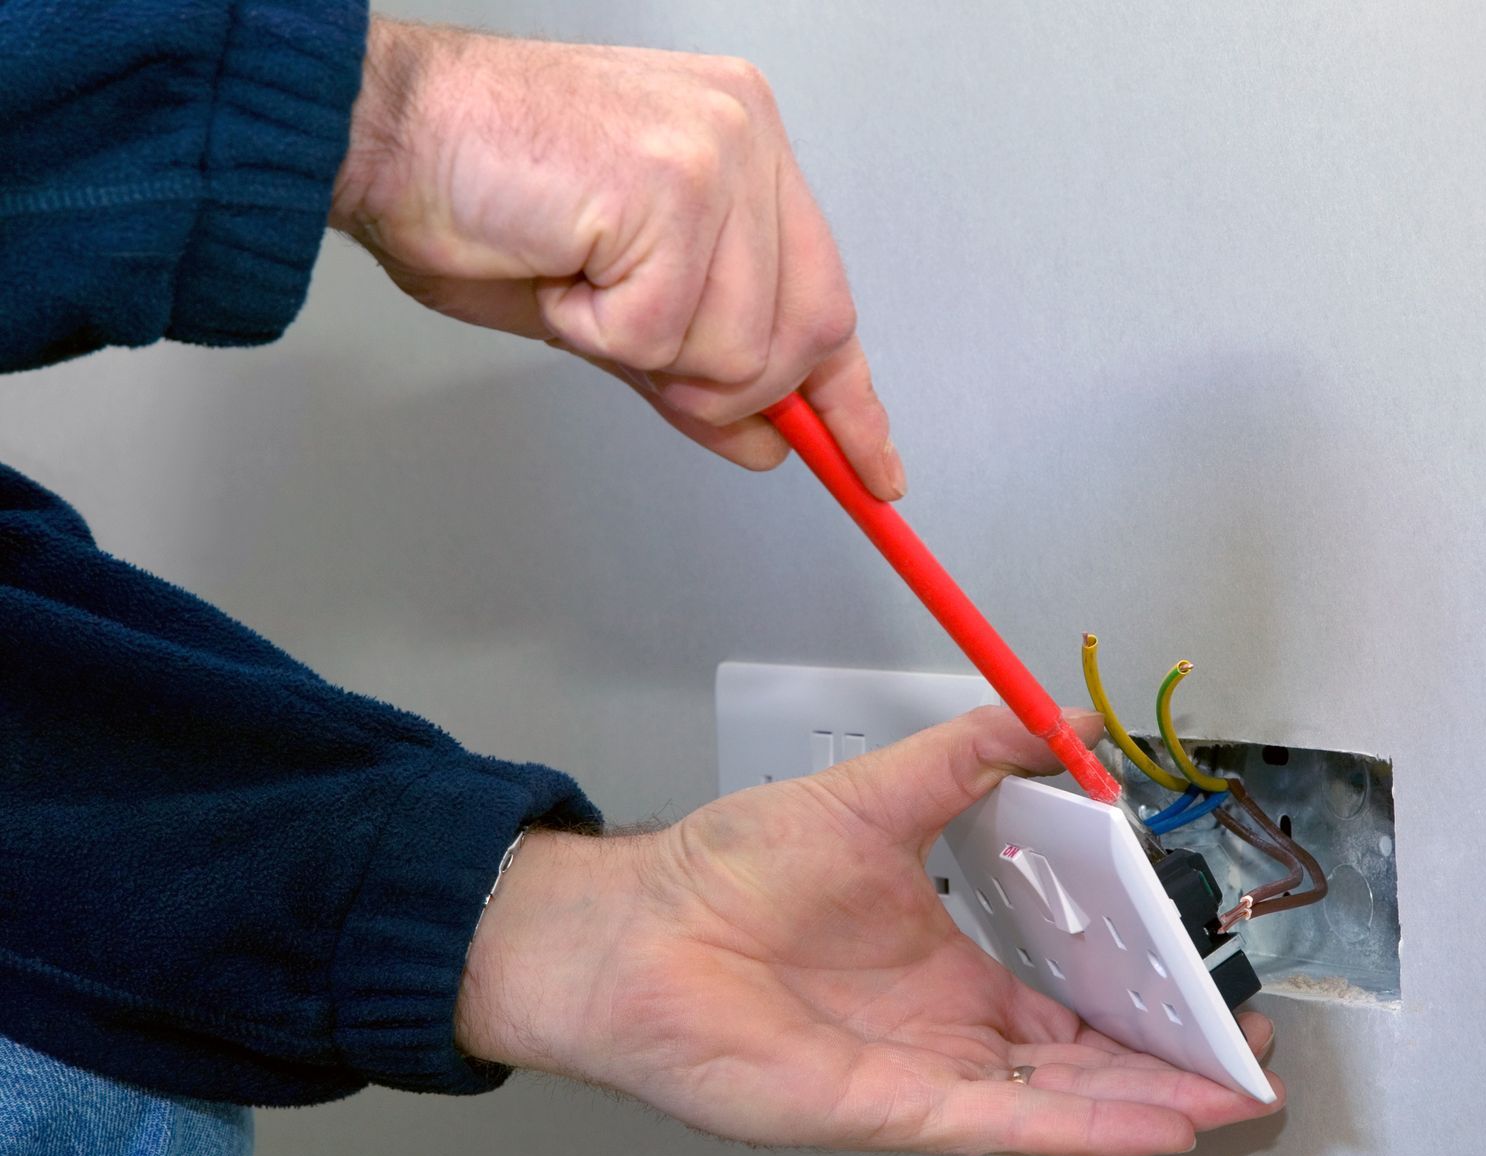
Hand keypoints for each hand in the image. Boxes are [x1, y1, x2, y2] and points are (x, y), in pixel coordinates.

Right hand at [329, 18, 902, 498]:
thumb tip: (768, 439)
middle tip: (631, 338)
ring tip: (578, 278)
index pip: (828, 299)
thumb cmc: (480, 194)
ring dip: (643, 351)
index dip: (850, 401)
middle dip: (724, 386)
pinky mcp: (673, 185)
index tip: (877, 470)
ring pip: (739, 351)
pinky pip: (662, 336)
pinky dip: (596, 330)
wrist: (382, 128)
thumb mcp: (613, 306)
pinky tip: (559, 268)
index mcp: (746, 149)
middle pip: (805, 337)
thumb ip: (700, 368)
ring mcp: (720, 154)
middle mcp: (749, 137)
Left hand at [455, 707, 1283, 1155]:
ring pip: (1063, 1094)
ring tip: (1231, 1091)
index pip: (1070, 990)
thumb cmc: (725, 869)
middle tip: (1244, 1048)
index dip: (1141, 988)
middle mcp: (944, 1024)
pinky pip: (1011, 1122)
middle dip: (1169, 1054)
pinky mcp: (895, 1108)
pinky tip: (1156, 1121)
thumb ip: (970, 753)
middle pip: (1084, 1053)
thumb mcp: (876, 791)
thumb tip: (1057, 718)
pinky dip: (1088, 1124)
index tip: (1201, 976)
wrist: (632, 928)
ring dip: (1151, 1095)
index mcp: (947, 958)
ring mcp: (925, 1072)